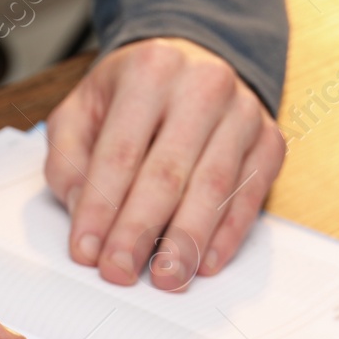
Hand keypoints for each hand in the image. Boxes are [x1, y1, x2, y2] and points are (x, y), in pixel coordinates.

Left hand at [44, 37, 285, 290]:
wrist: (196, 61)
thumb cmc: (133, 95)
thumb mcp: (83, 109)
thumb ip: (70, 158)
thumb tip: (83, 209)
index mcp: (150, 70)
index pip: (120, 152)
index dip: (100, 208)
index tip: (86, 252)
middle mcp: (202, 86)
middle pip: (168, 172)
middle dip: (140, 231)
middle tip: (120, 271)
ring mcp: (242, 112)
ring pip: (213, 186)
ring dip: (187, 240)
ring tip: (166, 277)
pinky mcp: (269, 140)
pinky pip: (250, 195)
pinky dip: (228, 234)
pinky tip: (205, 263)